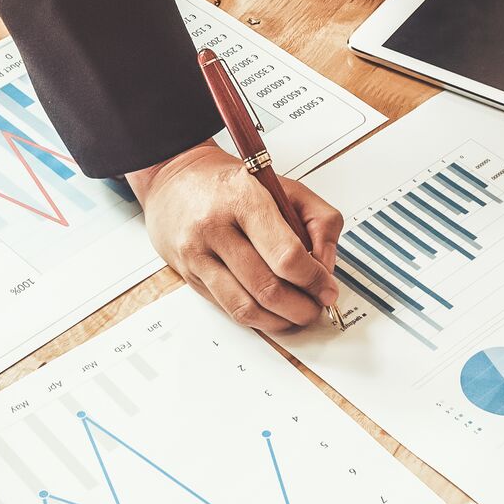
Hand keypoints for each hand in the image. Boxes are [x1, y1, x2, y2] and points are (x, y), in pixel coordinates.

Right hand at [128, 142, 343, 332]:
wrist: (176, 182)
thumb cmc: (232, 185)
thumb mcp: (286, 186)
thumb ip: (319, 220)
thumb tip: (326, 266)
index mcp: (244, 199)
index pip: (285, 255)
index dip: (313, 280)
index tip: (327, 288)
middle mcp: (215, 227)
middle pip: (267, 288)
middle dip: (301, 307)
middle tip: (316, 307)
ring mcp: (198, 255)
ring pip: (246, 308)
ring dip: (280, 321)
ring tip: (297, 315)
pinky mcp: (190, 277)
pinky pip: (229, 309)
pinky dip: (258, 319)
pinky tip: (273, 311)